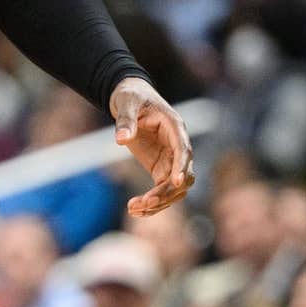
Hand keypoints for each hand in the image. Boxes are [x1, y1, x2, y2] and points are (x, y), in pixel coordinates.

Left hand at [110, 77, 194, 216]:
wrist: (130, 99)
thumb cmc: (131, 97)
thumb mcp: (126, 103)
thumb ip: (125, 120)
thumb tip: (121, 139)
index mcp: (174, 127)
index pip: (184, 150)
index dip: (181, 166)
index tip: (176, 182)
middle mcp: (178, 146)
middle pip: (183, 176)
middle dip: (166, 192)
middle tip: (144, 204)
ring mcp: (171, 159)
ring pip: (174, 189)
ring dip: (159, 202)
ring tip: (134, 209)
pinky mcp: (161, 168)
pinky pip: (161, 190)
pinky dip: (152, 202)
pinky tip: (135, 209)